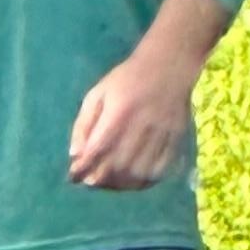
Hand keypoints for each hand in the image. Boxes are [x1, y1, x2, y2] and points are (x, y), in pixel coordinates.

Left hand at [70, 47, 197, 191]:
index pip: (97, 150)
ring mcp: (161, 135)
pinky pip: (160, 170)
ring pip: (139, 172)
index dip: (83, 168)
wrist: (168, 65)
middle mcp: (141, 126)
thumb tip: (75, 155)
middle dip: (100, 179)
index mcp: (119, 113)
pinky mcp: (175, 140)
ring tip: (109, 183)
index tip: (73, 176)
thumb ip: (83, 124)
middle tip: (90, 181)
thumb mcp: (98, 94)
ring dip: (121, 184)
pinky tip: (132, 181)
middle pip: (118, 166)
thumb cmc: (127, 79)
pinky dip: (144, 182)